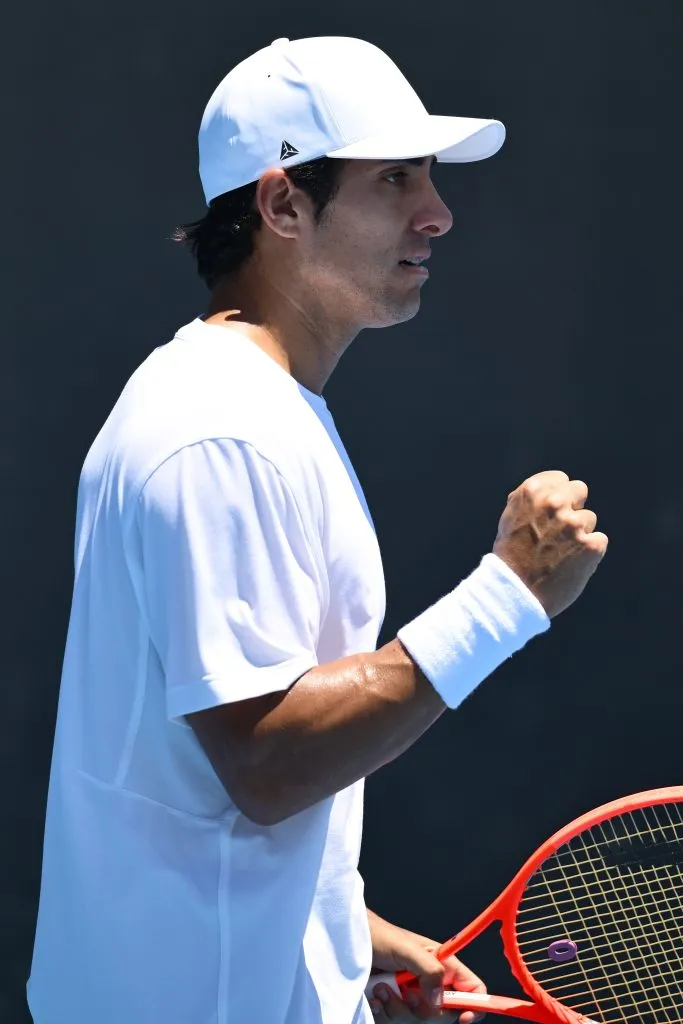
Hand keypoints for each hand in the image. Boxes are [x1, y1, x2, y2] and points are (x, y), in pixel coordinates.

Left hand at [367, 910, 485, 1021]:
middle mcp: (429, 982)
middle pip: (443, 1013)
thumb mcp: (406, 949)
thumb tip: (438, 1001)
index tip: (464, 1017)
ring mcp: (411, 996)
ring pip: (417, 1021)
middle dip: (422, 1009)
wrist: (350, 943)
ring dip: (396, 1008)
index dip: (476, 1004)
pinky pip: (395, 1022)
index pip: (471, 988)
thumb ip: (429, 970)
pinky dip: (383, 1012)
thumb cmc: (379, 936)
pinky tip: (373, 996)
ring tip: (381, 987)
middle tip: (407, 993)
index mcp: (441, 965)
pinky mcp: (394, 1005)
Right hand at [492, 470, 607, 617]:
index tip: (549, 514)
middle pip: (580, 491)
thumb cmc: (511, 557)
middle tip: (557, 532)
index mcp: (533, 491)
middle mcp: (554, 503)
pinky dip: (589, 553)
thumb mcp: (510, 519)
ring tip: (558, 553)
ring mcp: (574, 524)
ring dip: (579, 533)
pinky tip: (571, 564)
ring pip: (589, 518)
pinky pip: (599, 540)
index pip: (560, 480)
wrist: (515, 594)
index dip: (556, 497)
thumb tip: (553, 488)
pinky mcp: (591, 545)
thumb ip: (531, 500)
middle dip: (572, 508)